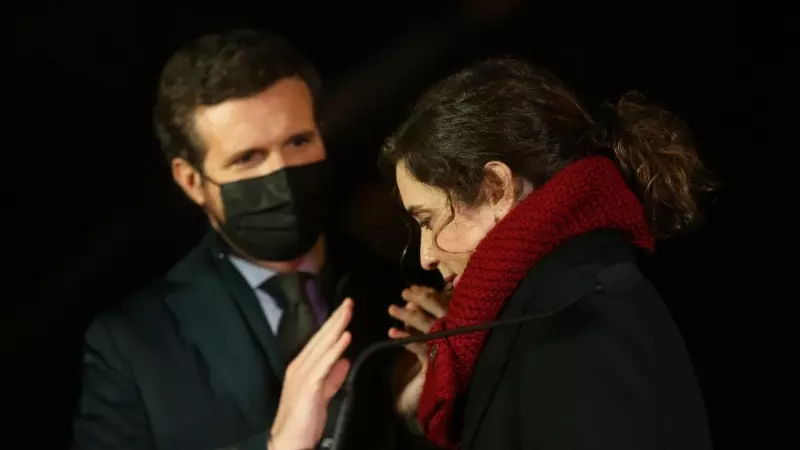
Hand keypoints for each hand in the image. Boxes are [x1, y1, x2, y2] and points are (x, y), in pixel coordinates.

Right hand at [269, 299, 353, 449]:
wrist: (289, 440)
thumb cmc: (304, 419)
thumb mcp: (323, 393)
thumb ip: (333, 376)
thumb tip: (345, 360)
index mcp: (302, 366)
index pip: (320, 341)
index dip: (333, 324)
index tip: (345, 310)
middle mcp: (300, 366)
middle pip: (320, 338)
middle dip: (336, 319)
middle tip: (349, 302)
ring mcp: (303, 374)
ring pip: (322, 346)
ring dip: (336, 328)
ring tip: (348, 312)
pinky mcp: (309, 385)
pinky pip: (324, 363)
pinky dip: (335, 349)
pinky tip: (345, 337)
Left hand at [388, 286, 448, 421]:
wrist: (411, 406)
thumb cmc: (413, 372)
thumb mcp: (415, 341)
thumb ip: (416, 323)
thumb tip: (411, 302)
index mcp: (451, 330)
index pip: (444, 305)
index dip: (428, 294)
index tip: (413, 288)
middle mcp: (454, 339)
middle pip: (442, 311)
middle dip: (423, 299)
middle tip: (405, 293)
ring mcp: (448, 352)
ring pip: (432, 328)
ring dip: (411, 317)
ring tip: (391, 309)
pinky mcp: (437, 367)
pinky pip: (422, 348)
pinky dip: (407, 339)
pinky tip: (392, 333)